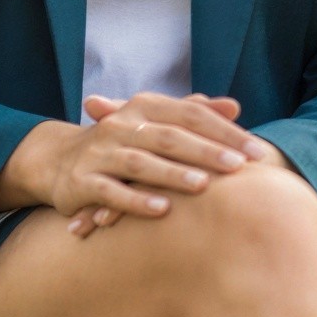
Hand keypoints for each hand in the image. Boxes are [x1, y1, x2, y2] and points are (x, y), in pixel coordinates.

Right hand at [62, 91, 271, 237]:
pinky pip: (111, 191)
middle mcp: (120, 125)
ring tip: (204, 185)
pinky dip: (136, 200)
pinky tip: (162, 210)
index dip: (224, 131)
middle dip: (206, 151)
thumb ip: (192, 114)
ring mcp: (99, 153)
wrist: (59, 161)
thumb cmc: (123, 143)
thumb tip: (234, 107)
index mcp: (142, 108)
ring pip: (141, 162)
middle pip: (169, 136)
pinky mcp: (82, 182)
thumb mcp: (154, 124)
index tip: (256, 151)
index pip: (189, 115)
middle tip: (239, 167)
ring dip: (173, 174)